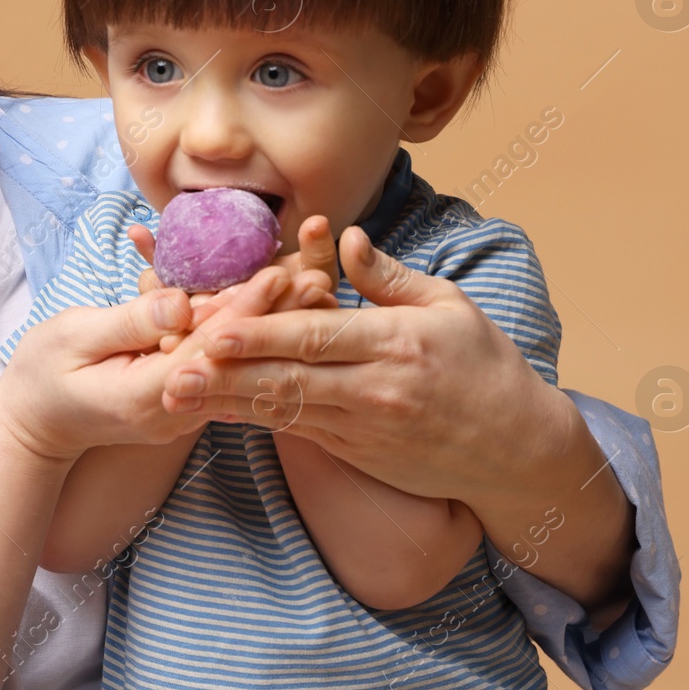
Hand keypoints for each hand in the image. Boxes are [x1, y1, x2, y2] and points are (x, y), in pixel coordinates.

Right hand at [0, 266, 295, 462]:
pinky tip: (280, 309)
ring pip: (238, 362)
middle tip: (321, 276)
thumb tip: (179, 303)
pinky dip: (249, 335)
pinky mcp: (187, 401)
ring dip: (274, 325)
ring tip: (315, 288)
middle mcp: (177, 409)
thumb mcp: (73, 338)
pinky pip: (222, 365)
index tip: (280, 274)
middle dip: (278, 317)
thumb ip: (130, 321)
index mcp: (148, 395)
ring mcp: (185, 410)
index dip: (246, 310)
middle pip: (237, 359)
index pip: (209, 350)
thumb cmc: (41, 375)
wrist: (34, 426)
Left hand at [157, 224, 572, 505]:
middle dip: (225, 374)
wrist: (518, 451)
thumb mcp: (449, 306)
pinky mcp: (357, 453)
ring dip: (226, 402)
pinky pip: (297, 432)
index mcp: (398, 344)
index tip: (214, 328)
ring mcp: (365, 427)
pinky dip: (254, 421)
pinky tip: (214, 413)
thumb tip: (343, 237)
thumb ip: (388, 276)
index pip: (317, 336)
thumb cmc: (485, 366)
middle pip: (288, 378)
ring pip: (284, 410)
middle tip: (170, 369)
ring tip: (174, 395)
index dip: (261, 334)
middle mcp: (376, 389)